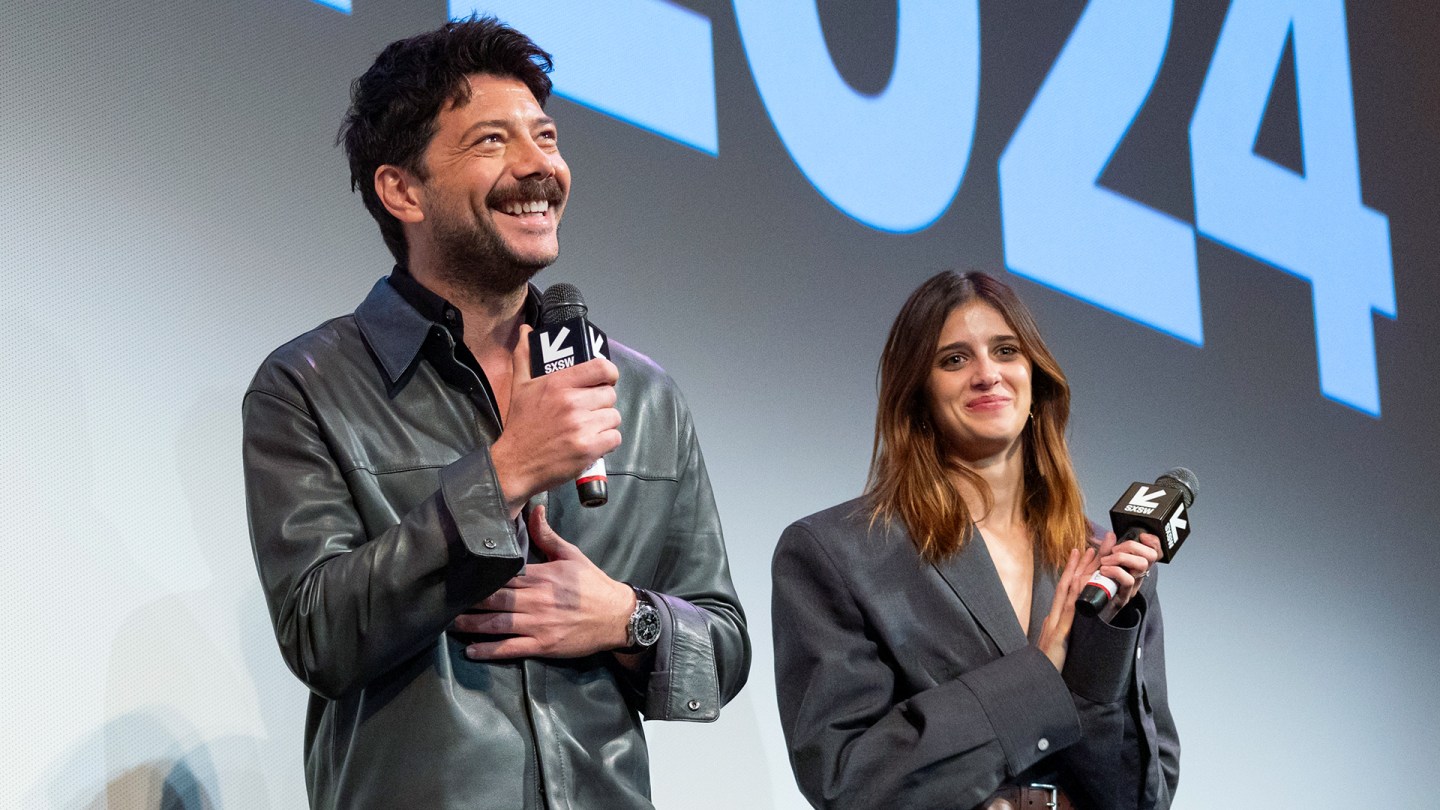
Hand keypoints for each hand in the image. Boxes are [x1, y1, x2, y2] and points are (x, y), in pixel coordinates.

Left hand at [455, 505, 634, 659]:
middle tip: (443, 600)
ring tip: (449, 624)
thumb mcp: (572, 555)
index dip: (479, 575)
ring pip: (497, 624)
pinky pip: (510, 648)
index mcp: (542, 576)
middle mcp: (537, 600)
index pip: (503, 574)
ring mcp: (538, 624)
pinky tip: (471, 651)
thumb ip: (548, 535)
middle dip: (468, 601)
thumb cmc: (594, 585)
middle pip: (494, 599)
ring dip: (471, 625)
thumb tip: (535, 508)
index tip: (457, 574)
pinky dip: (489, 650)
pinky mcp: (543, 645)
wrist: (618, 616)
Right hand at [491, 325, 621, 517]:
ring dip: (604, 424)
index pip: (602, 367)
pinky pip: (614, 438)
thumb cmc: (520, 424)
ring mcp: (581, 426)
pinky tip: (592, 443)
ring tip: (588, 428)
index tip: (604, 381)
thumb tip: (525, 331)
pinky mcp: (588, 448)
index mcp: (558, 383)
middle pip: (610, 394)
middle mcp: (572, 402)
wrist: (515, 464)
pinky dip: (606, 442)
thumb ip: (525, 356)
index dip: (609, 374)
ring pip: (614, 417)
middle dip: (601, 404)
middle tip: (588, 411)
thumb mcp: (520, 386)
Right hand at [1035, 547, 1098, 671]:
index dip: (1076, 568)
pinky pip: (1070, 610)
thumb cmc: (1046, 663)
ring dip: (1081, 570)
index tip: (1084, 550)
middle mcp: (1055, 614)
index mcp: (1055, 616)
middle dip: (1083, 562)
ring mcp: (1057, 621)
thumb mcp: (1051, 641)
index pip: (1067, 586)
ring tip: (1092, 552)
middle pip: (1070, 582)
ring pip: (1069, 590)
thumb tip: (1051, 618)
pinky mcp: (1060, 633)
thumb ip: (1051, 627)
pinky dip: (1077, 594)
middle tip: (1096, 542)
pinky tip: (1084, 582)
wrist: (1037, 679)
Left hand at [1095, 530, 1161, 615]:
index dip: (1153, 541)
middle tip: (1115, 550)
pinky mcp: (1124, 597)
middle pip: (1150, 556)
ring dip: (1122, 557)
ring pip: (1141, 565)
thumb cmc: (1093, 589)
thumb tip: (1111, 535)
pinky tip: (1104, 571)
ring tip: (1106, 561)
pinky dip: (1115, 571)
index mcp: (1133, 567)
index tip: (1141, 535)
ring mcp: (1132, 587)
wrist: (1086, 614)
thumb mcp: (1098, 565)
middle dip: (1132, 546)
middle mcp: (1137, 577)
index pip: (1154, 552)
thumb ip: (1105, 550)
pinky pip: (1128, 580)